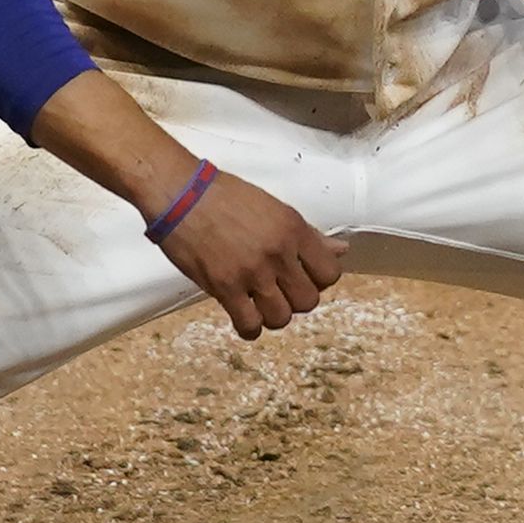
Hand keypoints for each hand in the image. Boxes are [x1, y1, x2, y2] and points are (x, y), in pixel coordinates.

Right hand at [156, 172, 348, 339]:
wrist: (181, 194)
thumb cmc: (227, 196)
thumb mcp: (276, 209)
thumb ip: (309, 235)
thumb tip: (341, 251)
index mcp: (294, 230)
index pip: (330, 274)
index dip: (318, 280)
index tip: (302, 276)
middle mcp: (278, 253)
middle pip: (308, 301)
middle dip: (296, 300)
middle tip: (279, 290)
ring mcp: (251, 273)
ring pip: (281, 318)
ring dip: (273, 315)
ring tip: (261, 304)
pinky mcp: (224, 288)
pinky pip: (249, 324)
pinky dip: (249, 328)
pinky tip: (244, 317)